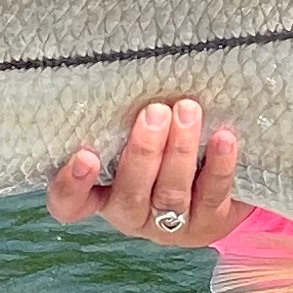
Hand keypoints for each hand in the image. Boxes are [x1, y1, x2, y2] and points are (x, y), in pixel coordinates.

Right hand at [46, 99, 247, 246]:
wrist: (214, 188)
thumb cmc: (161, 150)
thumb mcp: (133, 137)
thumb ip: (123, 119)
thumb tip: (130, 67)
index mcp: (101, 195)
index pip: (70, 204)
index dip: (71, 186)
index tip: (85, 155)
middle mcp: (131, 214)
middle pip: (130, 194)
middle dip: (143, 153)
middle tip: (154, 112)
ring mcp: (170, 225)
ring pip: (171, 194)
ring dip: (179, 151)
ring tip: (187, 111)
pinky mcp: (209, 223)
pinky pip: (212, 194)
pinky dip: (218, 165)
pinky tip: (223, 138)